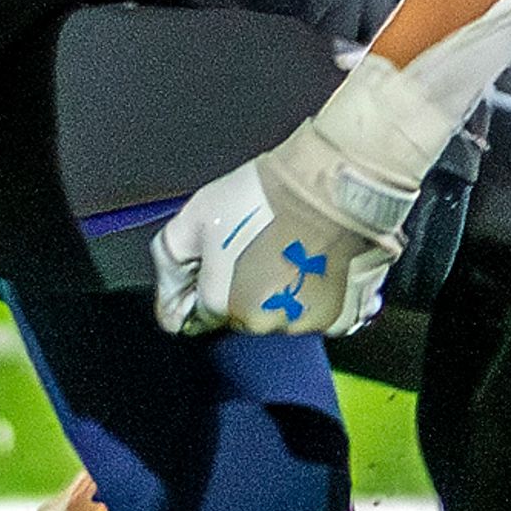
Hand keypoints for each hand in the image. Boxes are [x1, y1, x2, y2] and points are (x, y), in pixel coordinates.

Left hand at [151, 110, 422, 337]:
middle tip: (258, 245)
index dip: (206, 281)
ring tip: (289, 250)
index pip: (201, 313)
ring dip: (280, 292)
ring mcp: (304, 323)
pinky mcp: (341, 316)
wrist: (327, 186)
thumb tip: (168, 299)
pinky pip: (319, 315)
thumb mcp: (195, 215)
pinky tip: (317, 265)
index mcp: (223, 303)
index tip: (221, 255)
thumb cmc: (264, 197)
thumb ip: (170, 260)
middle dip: (242, 287)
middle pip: (242, 315)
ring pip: (281, 315)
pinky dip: (317, 296)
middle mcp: (262, 323)